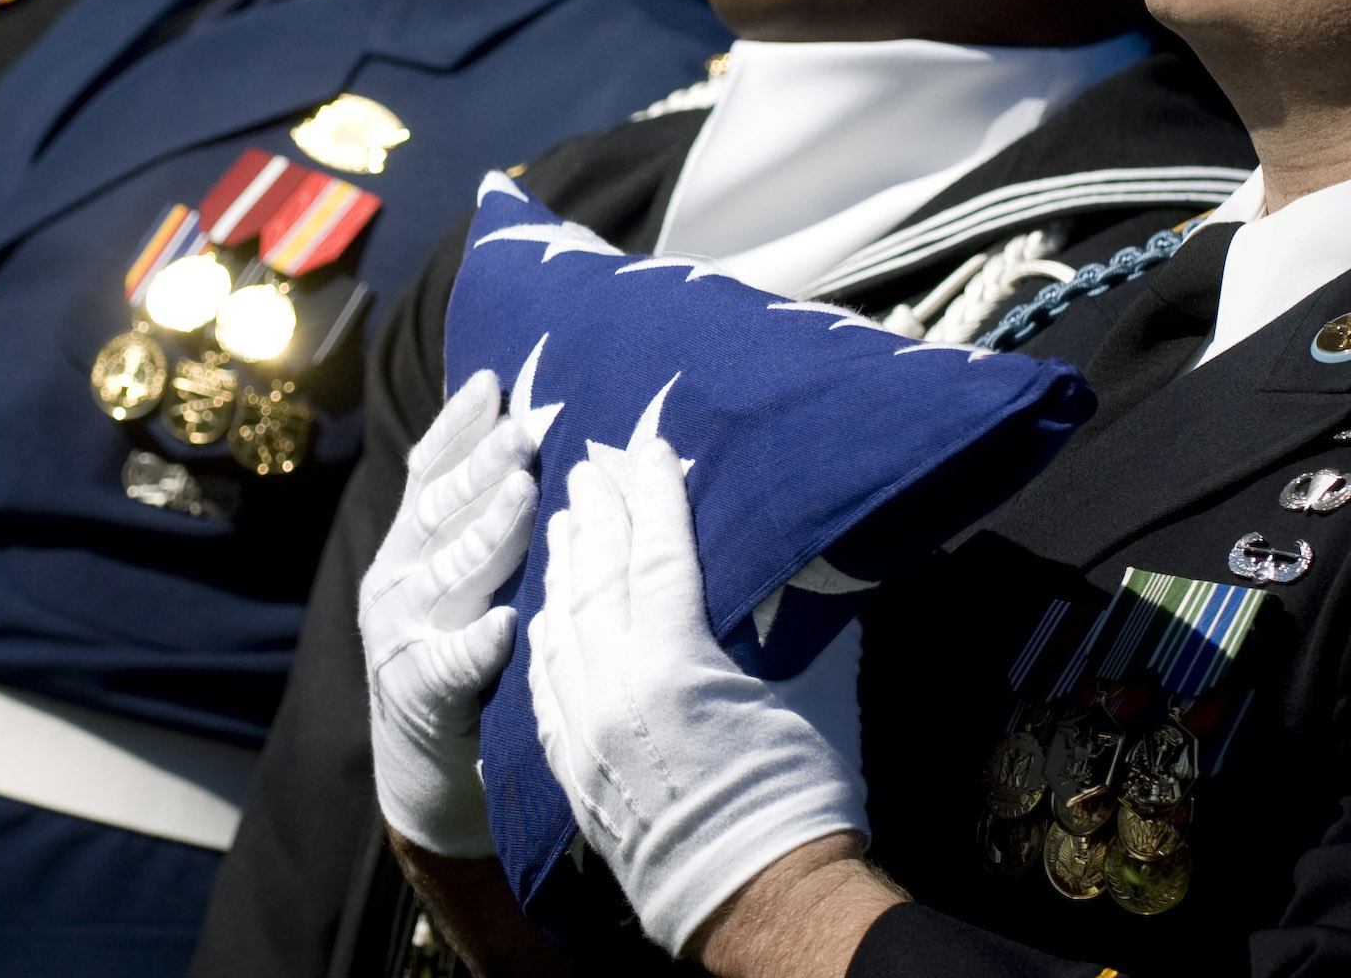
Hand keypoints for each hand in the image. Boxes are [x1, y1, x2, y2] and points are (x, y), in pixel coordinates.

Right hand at [360, 368, 537, 857]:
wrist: (425, 767)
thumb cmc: (464, 652)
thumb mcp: (462, 574)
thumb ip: (479, 514)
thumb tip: (526, 426)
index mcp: (411, 543)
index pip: (431, 471)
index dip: (460, 426)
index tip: (494, 382)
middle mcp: (398, 578)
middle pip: (441, 512)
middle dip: (482, 468)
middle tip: (525, 433)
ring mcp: (401, 635)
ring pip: (448, 576)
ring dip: (487, 535)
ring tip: (525, 499)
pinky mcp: (418, 693)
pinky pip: (451, 664)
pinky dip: (478, 644)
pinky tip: (506, 625)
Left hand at [527, 437, 867, 955]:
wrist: (756, 901)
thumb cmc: (799, 794)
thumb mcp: (807, 689)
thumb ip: (791, 618)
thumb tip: (804, 559)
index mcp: (676, 661)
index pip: (658, 554)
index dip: (656, 496)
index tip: (651, 449)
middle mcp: (616, 687)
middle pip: (599, 577)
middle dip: (599, 514)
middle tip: (592, 463)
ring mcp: (583, 729)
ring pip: (560, 625)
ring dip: (564, 565)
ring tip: (567, 518)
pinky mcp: (570, 765)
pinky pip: (543, 682)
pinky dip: (545, 635)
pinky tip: (546, 610)